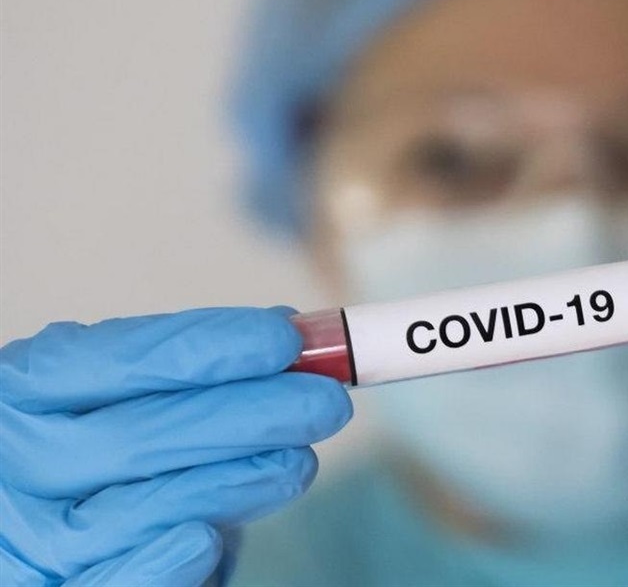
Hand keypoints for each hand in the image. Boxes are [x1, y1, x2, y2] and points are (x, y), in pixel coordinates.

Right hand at [0, 307, 352, 585]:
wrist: (60, 539)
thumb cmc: (106, 460)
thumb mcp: (134, 399)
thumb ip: (197, 375)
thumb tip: (290, 336)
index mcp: (26, 387)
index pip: (115, 358)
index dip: (204, 346)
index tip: (285, 338)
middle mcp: (15, 457)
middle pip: (138, 436)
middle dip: (245, 415)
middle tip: (326, 403)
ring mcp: (25, 536)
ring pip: (138, 510)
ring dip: (232, 483)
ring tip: (298, 463)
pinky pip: (112, 585)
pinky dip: (160, 565)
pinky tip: (210, 539)